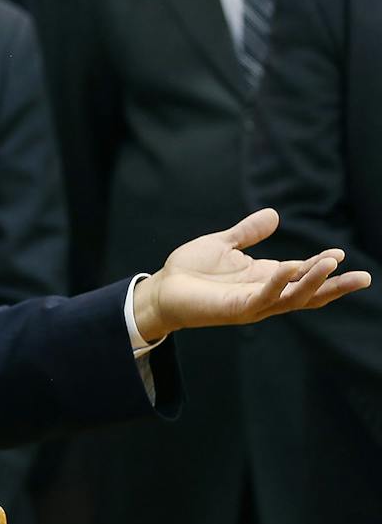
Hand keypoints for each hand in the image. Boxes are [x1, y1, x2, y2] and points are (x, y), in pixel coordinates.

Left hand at [132, 208, 371, 341]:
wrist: (162, 289)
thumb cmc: (191, 270)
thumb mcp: (223, 244)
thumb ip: (248, 232)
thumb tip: (275, 214)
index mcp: (264, 277)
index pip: (302, 274)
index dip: (322, 266)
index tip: (342, 254)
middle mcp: (264, 293)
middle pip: (308, 293)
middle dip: (335, 286)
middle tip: (364, 278)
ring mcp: (253, 303)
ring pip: (293, 297)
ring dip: (313, 282)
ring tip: (333, 264)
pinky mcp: (237, 308)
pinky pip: (264, 297)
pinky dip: (279, 283)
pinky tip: (291, 267)